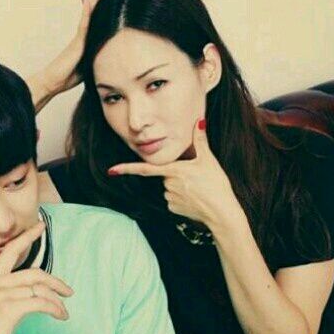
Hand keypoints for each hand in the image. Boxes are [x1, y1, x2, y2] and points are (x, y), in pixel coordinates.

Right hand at [0, 221, 73, 333]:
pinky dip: (55, 309)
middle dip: (56, 282)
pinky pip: (40, 303)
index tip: (41, 226)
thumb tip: (36, 289)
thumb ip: (10, 291)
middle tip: (69, 292)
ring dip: (57, 302)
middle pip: (35, 273)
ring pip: (40, 290)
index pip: (11, 250)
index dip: (27, 236)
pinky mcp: (8, 309)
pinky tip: (60, 316)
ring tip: (63, 312)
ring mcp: (2, 295)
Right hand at [31, 0, 106, 105]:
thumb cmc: (68, 75)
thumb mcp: (89, 64)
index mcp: (88, 37)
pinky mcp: (77, 45)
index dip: (102, 0)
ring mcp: (80, 37)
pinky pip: (83, 27)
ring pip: (90, 11)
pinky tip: (88, 0)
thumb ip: (96, 55)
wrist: (52, 82)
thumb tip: (108, 56)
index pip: (97, 15)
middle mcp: (84, 33)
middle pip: (93, 7)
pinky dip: (86, 13)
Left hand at [108, 119, 240, 226]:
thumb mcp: (209, 160)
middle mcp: (168, 184)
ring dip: (180, 187)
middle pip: (166, 175)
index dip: (127, 169)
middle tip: (197, 178)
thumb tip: (199, 120)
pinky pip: (173, 200)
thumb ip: (200, 140)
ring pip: (169, 188)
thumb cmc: (216, 185)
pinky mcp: (173, 209)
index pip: (145, 169)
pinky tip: (195, 200)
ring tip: (199, 189)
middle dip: (177, 175)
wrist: (222, 213)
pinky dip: (182, 199)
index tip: (111, 171)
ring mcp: (169, 198)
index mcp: (174, 171)